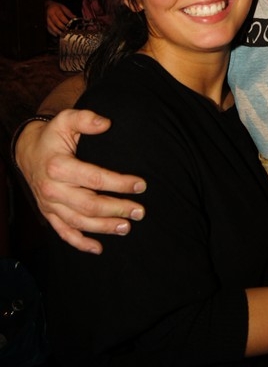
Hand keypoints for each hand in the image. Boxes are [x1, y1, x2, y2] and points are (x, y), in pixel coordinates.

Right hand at [15, 111, 146, 253]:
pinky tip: (99, 248)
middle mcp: (52, 189)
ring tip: (127, 227)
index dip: (119, 183)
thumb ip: (86, 119)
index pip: (95, 178)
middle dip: (117, 209)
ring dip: (104, 228)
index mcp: (58, 167)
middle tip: (140, 211)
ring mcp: (49, 205)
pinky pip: (64, 233)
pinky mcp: (49, 214)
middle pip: (89, 205)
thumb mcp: (65, 120)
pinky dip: (81, 243)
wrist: (28, 152)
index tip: (141, 185)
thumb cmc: (52, 136)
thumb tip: (107, 123)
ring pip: (79, 222)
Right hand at [45, 0, 75, 35]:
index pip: (60, 15)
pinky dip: (52, 32)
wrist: (47, 6)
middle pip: (55, 21)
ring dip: (56, 30)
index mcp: (55, 10)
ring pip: (51, 25)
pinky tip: (56, 35)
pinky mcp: (45, 22)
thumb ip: (68, 12)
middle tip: (66, 30)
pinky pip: (48, 28)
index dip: (64, 20)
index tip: (68, 24)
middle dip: (61, 26)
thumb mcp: (63, 7)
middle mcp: (50, 14)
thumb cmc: (56, 7)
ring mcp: (47, 19)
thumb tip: (74, 17)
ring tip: (62, 34)